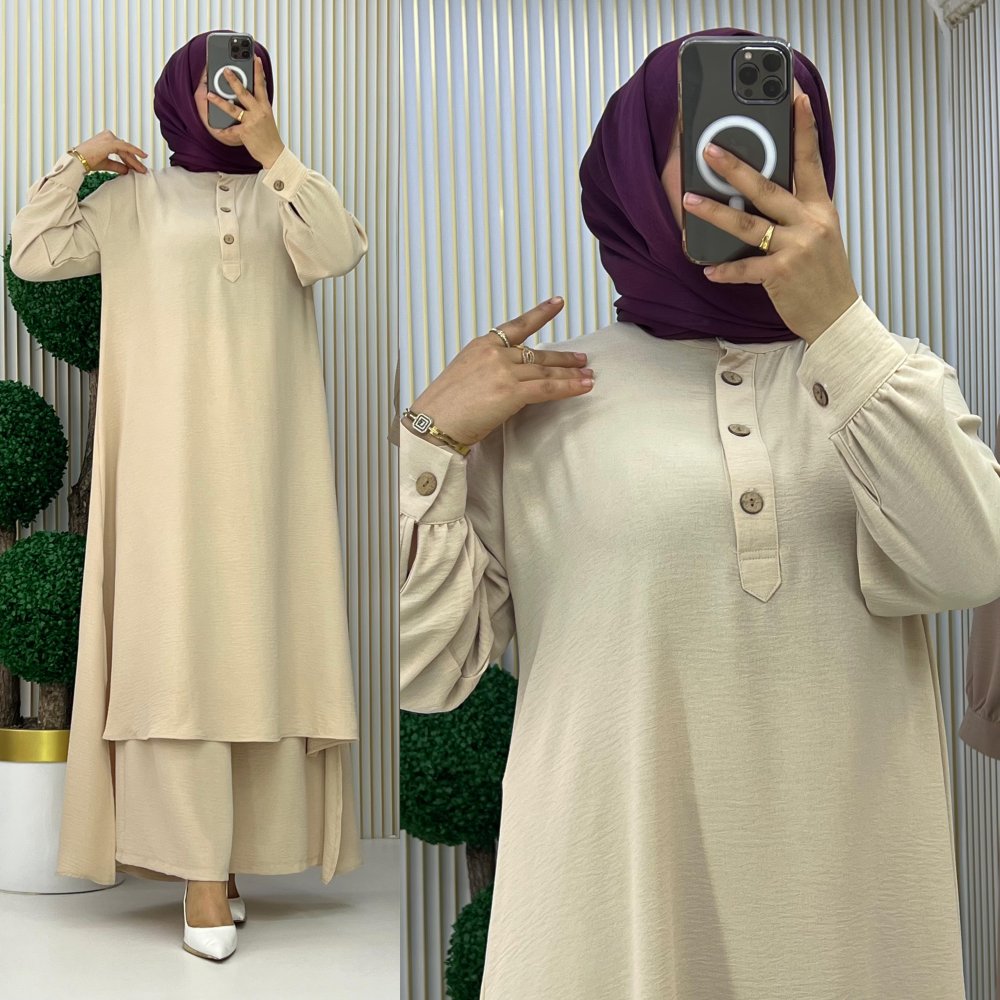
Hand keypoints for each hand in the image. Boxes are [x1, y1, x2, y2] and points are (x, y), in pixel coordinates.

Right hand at [75, 130, 147, 174]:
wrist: (78, 160)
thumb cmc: (89, 161)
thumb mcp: (107, 164)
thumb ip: (118, 165)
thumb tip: (128, 170)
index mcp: (106, 139)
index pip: (122, 150)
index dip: (130, 160)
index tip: (138, 168)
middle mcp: (108, 136)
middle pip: (126, 149)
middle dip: (134, 161)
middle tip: (143, 170)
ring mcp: (109, 137)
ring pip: (126, 150)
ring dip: (135, 161)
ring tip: (142, 170)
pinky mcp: (110, 142)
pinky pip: (126, 147)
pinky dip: (135, 151)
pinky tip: (143, 156)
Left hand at [207, 54, 284, 168]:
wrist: (274, 154)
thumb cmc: (270, 137)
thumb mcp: (266, 118)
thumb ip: (257, 106)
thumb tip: (245, 96)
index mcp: (265, 107)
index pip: (261, 85)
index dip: (258, 71)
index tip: (255, 59)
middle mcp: (259, 112)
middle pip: (244, 93)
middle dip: (234, 80)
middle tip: (225, 70)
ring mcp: (252, 122)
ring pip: (233, 109)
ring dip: (219, 101)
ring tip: (209, 94)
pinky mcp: (245, 133)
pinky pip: (231, 131)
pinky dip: (223, 131)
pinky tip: (216, 129)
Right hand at [408, 297, 592, 447]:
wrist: (432, 423)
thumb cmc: (442, 407)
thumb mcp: (463, 375)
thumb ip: (487, 370)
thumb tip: (506, 378)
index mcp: (481, 345)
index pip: (517, 325)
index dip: (541, 313)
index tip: (557, 303)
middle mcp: (495, 353)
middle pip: (538, 353)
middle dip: (563, 358)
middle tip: (581, 359)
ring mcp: (504, 371)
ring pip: (546, 370)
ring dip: (571, 374)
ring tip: (588, 375)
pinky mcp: (512, 391)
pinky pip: (548, 387)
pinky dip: (569, 387)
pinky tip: (584, 386)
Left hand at [681, 93, 858, 343]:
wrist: (837, 316)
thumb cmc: (824, 276)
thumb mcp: (820, 236)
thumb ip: (796, 213)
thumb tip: (759, 195)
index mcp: (820, 209)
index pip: (811, 161)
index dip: (804, 128)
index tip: (795, 99)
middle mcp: (809, 223)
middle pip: (768, 188)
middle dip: (736, 168)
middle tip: (710, 150)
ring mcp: (796, 248)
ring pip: (749, 225)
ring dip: (716, 213)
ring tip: (690, 202)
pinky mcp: (782, 274)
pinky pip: (746, 269)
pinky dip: (726, 269)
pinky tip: (707, 268)